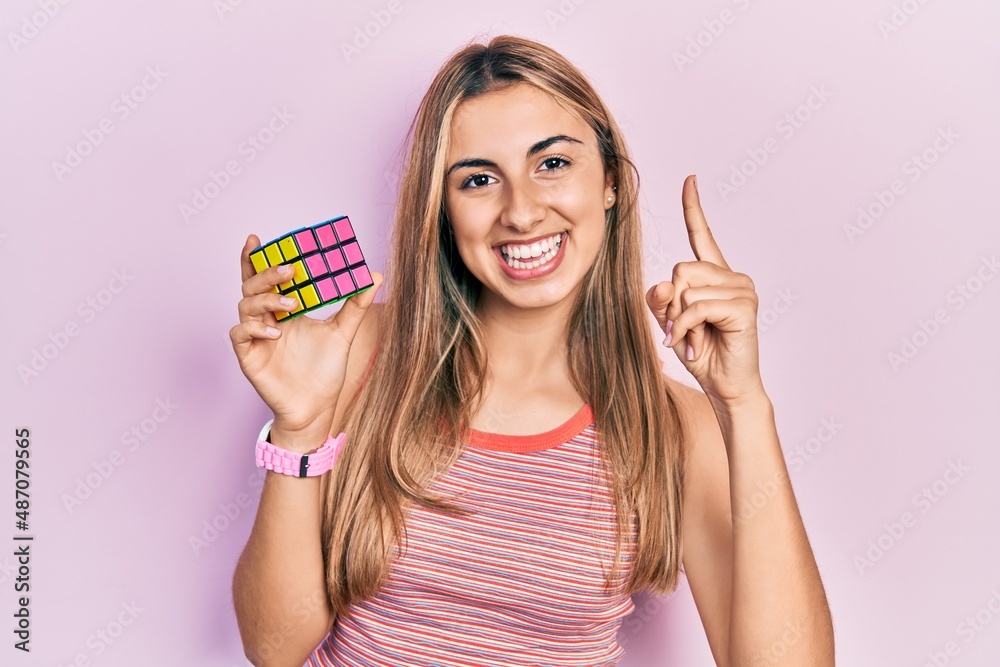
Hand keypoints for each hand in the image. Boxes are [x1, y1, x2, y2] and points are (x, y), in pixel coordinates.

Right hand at [229, 233, 382, 432]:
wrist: (317, 407)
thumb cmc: (325, 370)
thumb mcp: (343, 331)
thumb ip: (355, 304)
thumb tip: (374, 276)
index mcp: (283, 308)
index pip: (264, 278)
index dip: (256, 258)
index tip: (256, 238)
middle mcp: (266, 319)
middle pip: (252, 286)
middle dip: (267, 273)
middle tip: (289, 269)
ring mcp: (255, 337)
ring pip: (245, 306)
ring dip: (266, 299)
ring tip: (291, 304)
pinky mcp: (249, 357)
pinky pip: (239, 334)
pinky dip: (254, 328)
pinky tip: (275, 332)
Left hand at [645, 175, 764, 406]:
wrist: (726, 386)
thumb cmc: (702, 354)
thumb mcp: (672, 324)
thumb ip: (662, 301)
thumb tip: (661, 285)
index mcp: (715, 276)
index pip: (702, 235)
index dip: (694, 208)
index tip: (690, 180)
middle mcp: (732, 276)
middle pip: (681, 269)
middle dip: (671, 304)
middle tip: (680, 330)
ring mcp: (742, 289)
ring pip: (687, 289)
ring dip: (679, 320)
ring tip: (690, 340)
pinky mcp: (744, 307)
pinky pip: (697, 306)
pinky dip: (687, 327)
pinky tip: (694, 345)